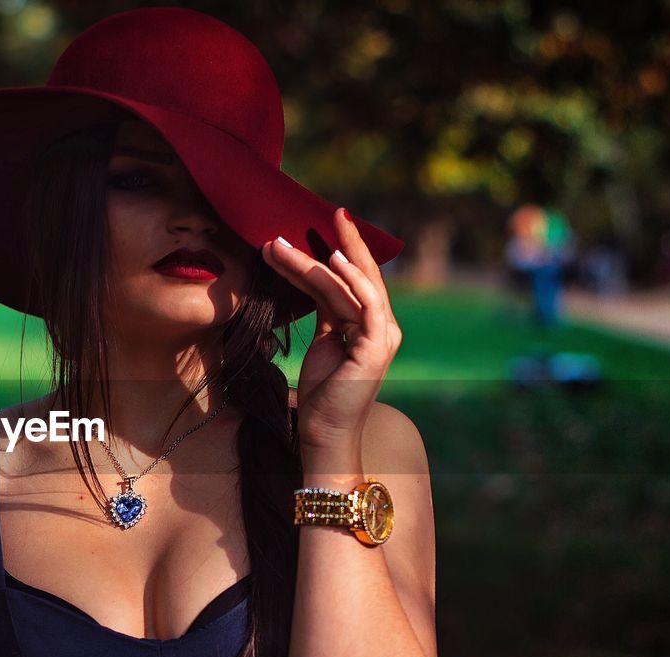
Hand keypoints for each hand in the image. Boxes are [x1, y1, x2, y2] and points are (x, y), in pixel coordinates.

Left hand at [263, 208, 402, 456]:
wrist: (324, 431)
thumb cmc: (323, 392)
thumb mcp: (324, 341)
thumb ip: (327, 312)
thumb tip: (314, 282)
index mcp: (371, 324)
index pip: (357, 278)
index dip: (345, 248)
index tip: (330, 220)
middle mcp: (383, 326)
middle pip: (361, 274)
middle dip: (345, 239)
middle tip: (330, 210)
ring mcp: (382, 335)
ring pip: (352, 285)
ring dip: (318, 260)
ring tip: (286, 243)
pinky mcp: (376, 346)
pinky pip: (366, 303)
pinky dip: (351, 279)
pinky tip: (331, 259)